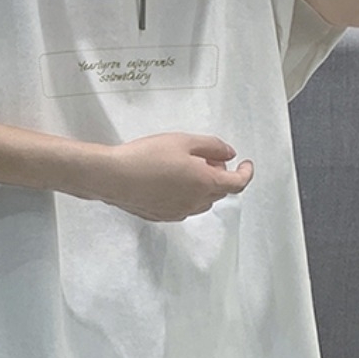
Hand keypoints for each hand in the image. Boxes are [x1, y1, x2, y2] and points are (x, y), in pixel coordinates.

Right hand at [99, 133, 253, 221]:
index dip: (246, 173)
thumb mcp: (184, 141)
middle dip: (219, 174)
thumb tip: (228, 153)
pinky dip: (184, 193)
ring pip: (201, 200)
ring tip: (185, 166)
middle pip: (219, 192)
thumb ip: (212, 146)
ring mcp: (178, 212)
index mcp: (206, 184)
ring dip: (202, 186)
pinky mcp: (161, 216)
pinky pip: (182, 206)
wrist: (113, 176)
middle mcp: (195, 203)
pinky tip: (167, 178)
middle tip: (207, 156)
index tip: (245, 164)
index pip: (238, 184)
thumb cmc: (145, 157)